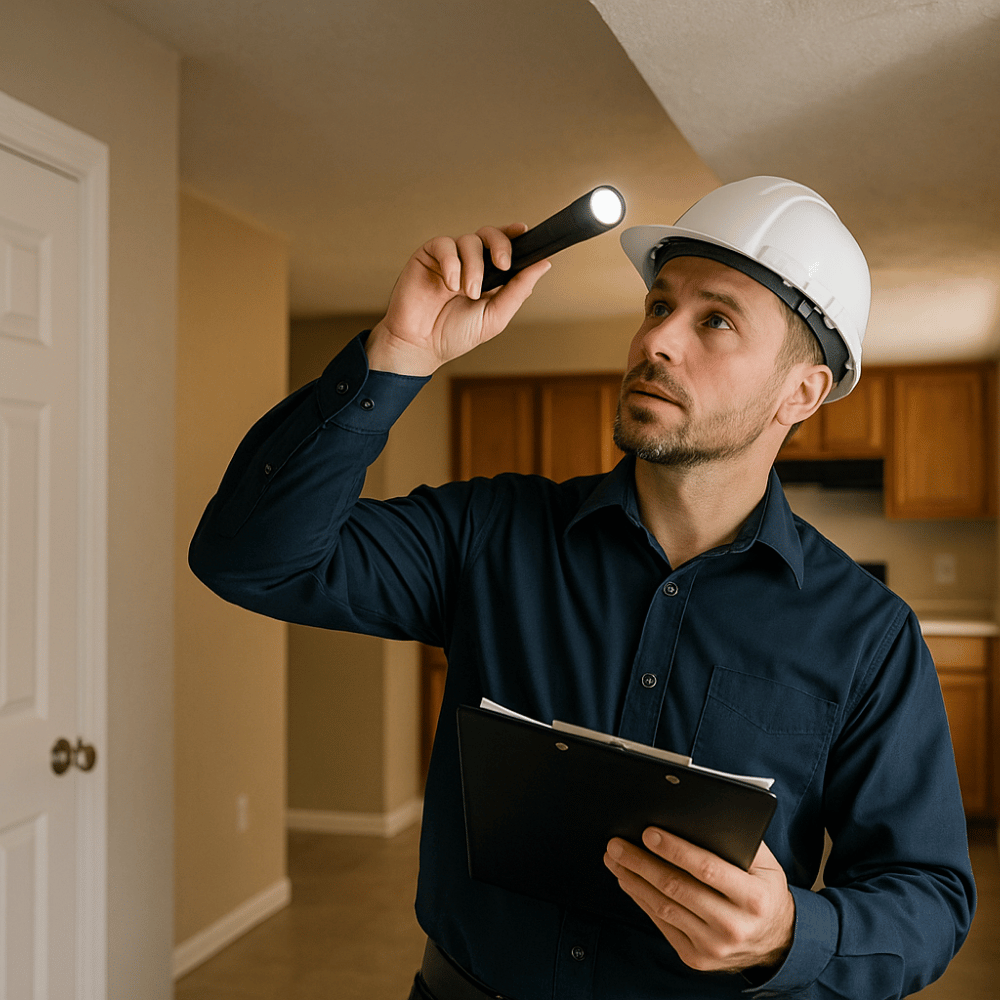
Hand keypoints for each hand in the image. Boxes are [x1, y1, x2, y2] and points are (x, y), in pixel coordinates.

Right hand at [366, 223, 551, 375]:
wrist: (420, 346)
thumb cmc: (454, 335)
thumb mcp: (495, 317)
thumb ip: (518, 290)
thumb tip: (544, 264)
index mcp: (488, 275)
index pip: (504, 247)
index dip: (514, 235)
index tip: (525, 232)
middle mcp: (469, 263)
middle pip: (489, 235)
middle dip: (500, 245)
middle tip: (502, 266)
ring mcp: (449, 258)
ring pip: (469, 241)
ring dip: (474, 267)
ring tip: (468, 292)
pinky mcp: (427, 256)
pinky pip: (444, 245)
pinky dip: (451, 263)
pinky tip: (450, 285)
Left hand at [604, 828, 794, 973]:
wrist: (776, 943)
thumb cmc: (764, 891)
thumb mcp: (765, 865)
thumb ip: (739, 841)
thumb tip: (696, 817)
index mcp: (754, 898)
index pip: (707, 869)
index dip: (675, 849)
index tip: (648, 832)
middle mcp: (734, 926)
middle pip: (677, 888)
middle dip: (641, 862)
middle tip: (617, 844)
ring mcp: (713, 946)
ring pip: (664, 907)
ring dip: (634, 880)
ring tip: (615, 859)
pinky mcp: (696, 958)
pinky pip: (662, 924)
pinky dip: (641, 900)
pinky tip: (628, 881)